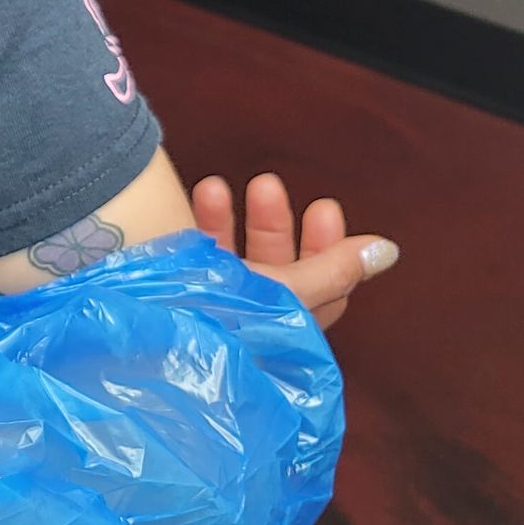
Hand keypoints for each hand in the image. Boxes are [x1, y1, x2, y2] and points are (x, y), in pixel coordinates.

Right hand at [190, 172, 396, 328]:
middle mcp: (251, 329)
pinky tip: (194, 198)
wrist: (135, 330)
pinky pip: (195, 258)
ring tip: (214, 184)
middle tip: (266, 185)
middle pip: (277, 273)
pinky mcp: (172, 296)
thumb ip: (332, 271)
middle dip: (274, 226)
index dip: (329, 251)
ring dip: (232, 218)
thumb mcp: (285, 293)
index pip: (323, 296)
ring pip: (235, 261)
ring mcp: (212, 313)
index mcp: (282, 340)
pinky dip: (200, 226)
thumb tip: (387, 251)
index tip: (322, 208)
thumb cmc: (218, 320)